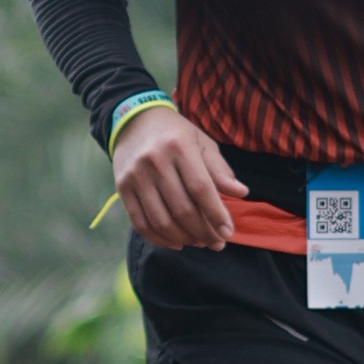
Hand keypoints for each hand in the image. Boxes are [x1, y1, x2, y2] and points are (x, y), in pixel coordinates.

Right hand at [113, 104, 250, 250]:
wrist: (134, 120)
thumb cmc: (176, 133)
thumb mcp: (202, 143)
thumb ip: (220, 169)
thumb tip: (241, 193)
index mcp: (179, 147)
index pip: (201, 188)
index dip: (216, 214)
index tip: (228, 233)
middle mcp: (155, 161)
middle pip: (182, 209)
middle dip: (203, 232)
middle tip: (217, 243)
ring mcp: (135, 176)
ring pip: (161, 220)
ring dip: (184, 238)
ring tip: (199, 242)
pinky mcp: (122, 188)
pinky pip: (139, 222)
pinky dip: (159, 238)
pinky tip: (176, 243)